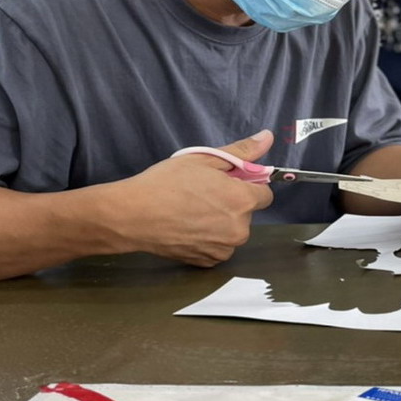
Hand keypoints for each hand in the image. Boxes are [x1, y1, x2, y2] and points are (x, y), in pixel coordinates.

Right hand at [107, 131, 274, 266]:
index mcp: (242, 201)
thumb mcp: (204, 159)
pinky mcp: (208, 263)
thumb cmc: (167, 183)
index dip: (247, 186)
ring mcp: (224, 249)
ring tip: (191, 212)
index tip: (226, 182)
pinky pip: (218, 247)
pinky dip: (208, 239)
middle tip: (203, 195)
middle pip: (247, 213)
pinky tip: (187, 228)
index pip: (265, 194)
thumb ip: (241, 151)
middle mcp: (239, 229)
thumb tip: (268, 137)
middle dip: (232, 204)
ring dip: (221, 223)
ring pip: (232, 232)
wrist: (133, 215)